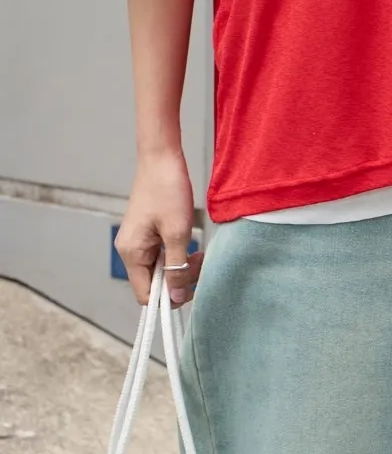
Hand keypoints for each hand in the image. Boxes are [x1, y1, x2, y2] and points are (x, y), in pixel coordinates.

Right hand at [114, 150, 203, 308]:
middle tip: (200, 262)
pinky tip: (189, 242)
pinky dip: (176, 253)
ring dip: (180, 265)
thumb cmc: (167, 189)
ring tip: (198, 252)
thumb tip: (176, 297)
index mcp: (131, 253)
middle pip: (153, 283)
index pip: (146, 295)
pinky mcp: (146, 231)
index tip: (192, 285)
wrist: (162, 156)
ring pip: (159, 268)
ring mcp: (137, 240)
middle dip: (179, 279)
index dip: (169, 296)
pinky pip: (160, 253)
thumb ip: (177, 267)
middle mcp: (129, 250)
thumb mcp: (178, 231)